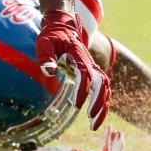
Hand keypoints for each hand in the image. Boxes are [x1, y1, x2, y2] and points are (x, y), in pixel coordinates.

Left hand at [36, 10, 110, 129]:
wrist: (61, 26)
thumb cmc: (51, 36)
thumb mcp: (44, 43)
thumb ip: (46, 56)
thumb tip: (49, 72)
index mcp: (79, 55)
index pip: (85, 75)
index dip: (83, 90)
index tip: (78, 105)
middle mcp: (89, 62)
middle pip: (102, 84)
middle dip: (99, 103)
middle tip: (91, 121)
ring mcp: (92, 67)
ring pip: (105, 87)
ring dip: (103, 106)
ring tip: (94, 125)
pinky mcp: (91, 72)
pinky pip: (102, 88)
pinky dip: (102, 102)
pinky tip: (95, 115)